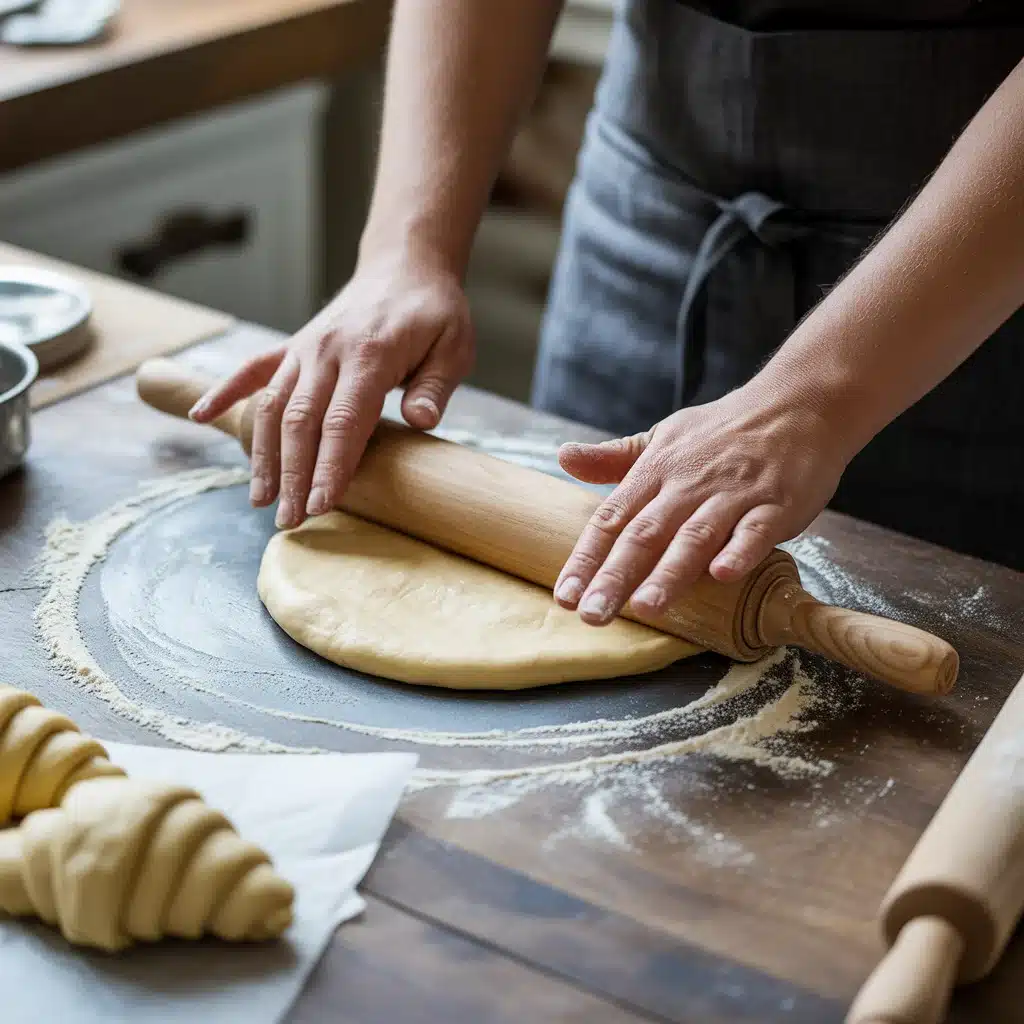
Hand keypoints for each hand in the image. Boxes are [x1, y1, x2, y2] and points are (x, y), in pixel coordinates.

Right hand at [189, 250, 473, 527]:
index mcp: (369, 354)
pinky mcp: (293, 345)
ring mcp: (305, 347)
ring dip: (262, 454)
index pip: (344, 421)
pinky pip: (252, 368)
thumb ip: (436, 386)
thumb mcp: (455, 346)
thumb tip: (422, 422)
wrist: (405, 265)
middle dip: (292, 475)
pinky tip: (200, 416)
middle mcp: (328, 351)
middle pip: (300, 421)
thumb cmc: (433, 313)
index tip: (320, 505)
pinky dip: (225, 391)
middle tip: (290, 521)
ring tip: (260, 499)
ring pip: (272, 404)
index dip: (330, 466)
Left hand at [552, 381, 850, 624]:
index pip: (611, 519)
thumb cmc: (724, 430)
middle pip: (645, 534)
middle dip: (616, 576)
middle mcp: (688, 485)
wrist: (798, 404)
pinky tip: (722, 575)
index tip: (563, 596)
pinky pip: (756, 529)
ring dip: (670, 572)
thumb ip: (614, 458)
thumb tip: (563, 457)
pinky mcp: (777, 502)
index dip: (586, 559)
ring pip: (696, 536)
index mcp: (656, 472)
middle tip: (591, 615)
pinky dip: (740, 550)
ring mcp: (733, 494)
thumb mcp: (662, 437)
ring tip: (645, 607)